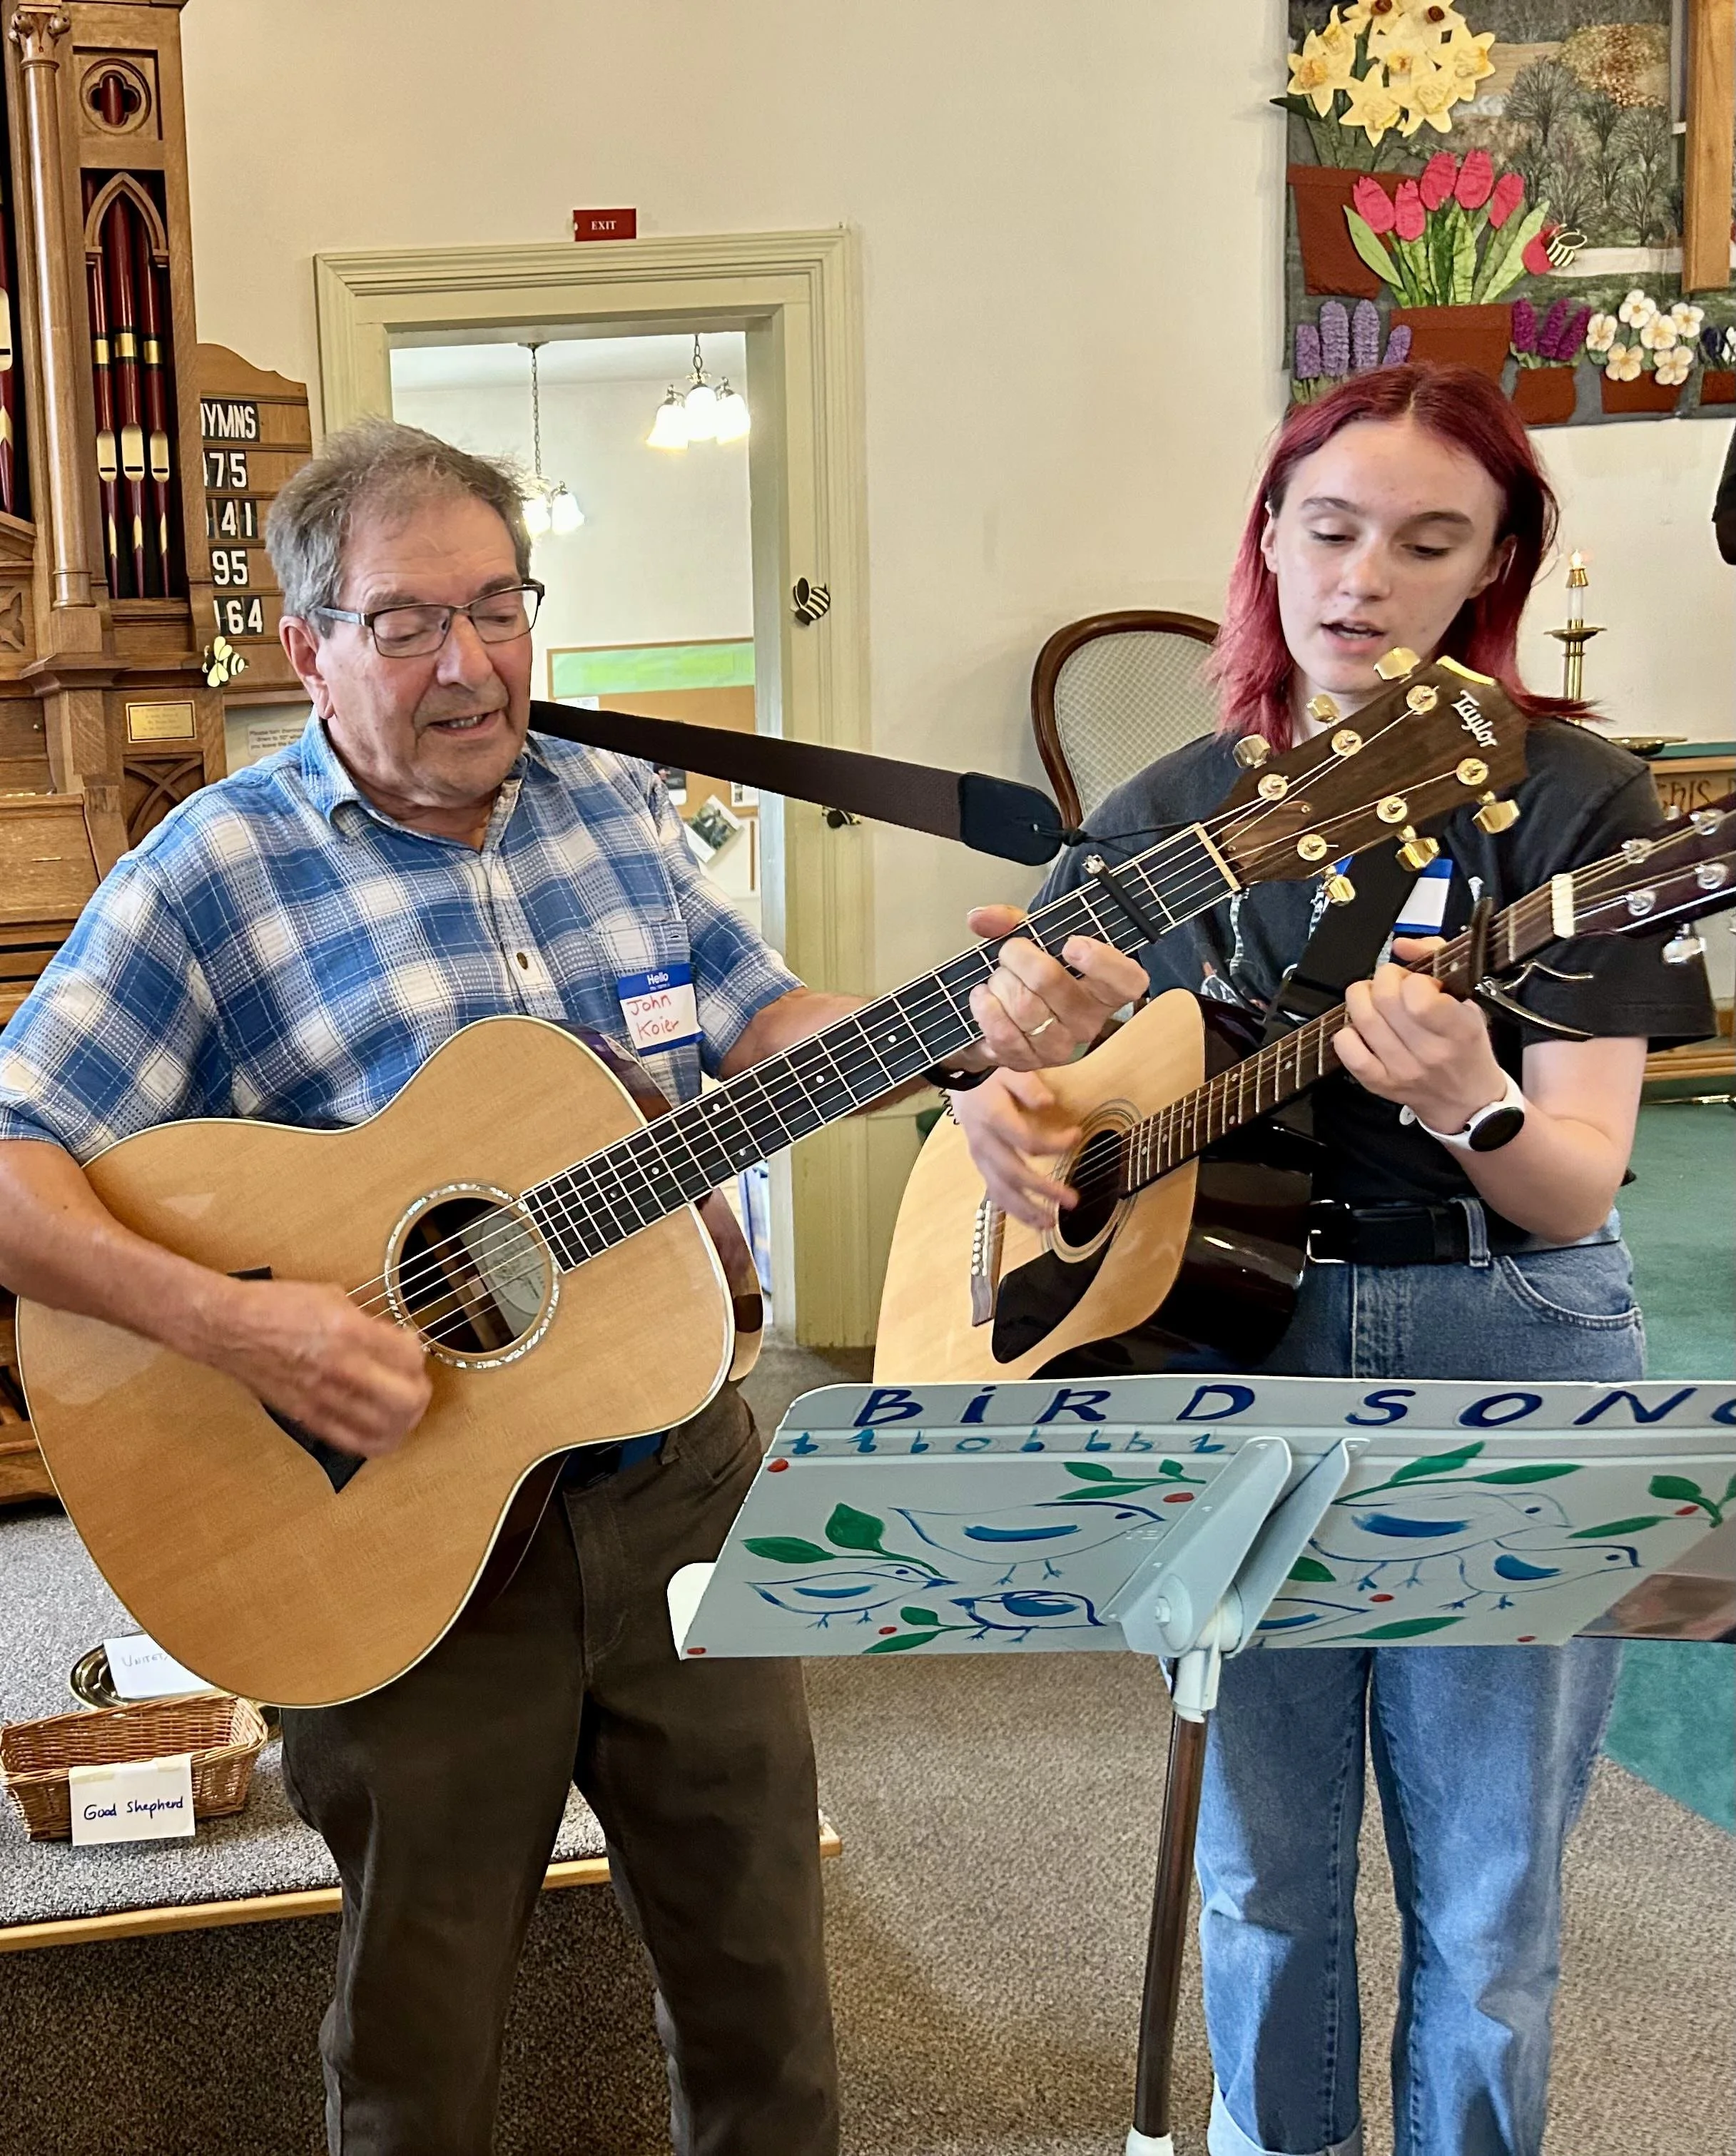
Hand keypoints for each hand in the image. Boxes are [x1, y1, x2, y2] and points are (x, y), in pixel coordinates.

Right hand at [209, 1277, 432, 1457]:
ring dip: (403, 1421)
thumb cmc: (274, 1306)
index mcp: (349, 1331)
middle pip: (407, 1400)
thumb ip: (368, 1322)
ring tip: (402, 1408)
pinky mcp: (307, 1417)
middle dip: (420, 1392)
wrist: (230, 1327)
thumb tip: (396, 1341)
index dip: (419, 1354)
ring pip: (385, 1430)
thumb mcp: (332, 1298)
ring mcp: (323, 1398)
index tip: (412, 1349)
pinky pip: (352, 1442)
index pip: (410, 1356)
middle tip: (416, 1383)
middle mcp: (340, 1368)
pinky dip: (374, 1439)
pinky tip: (378, 1427)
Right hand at [951, 1068, 1082, 1230]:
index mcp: (994, 1119)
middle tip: (1071, 1200)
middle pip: (1014, 1173)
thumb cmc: (989, 1076)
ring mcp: (980, 1157)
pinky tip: (1030, 1220)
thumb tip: (1048, 1103)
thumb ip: (1028, 1087)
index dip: (1054, 1143)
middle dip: (1043, 1189)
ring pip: (1000, 1190)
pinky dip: (1012, 1209)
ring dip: (1025, 1209)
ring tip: (1049, 1223)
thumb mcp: (1009, 1070)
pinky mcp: (980, 1164)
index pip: (1027, 1141)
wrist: (959, 1079)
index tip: (1077, 1135)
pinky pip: (994, 1191)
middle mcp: (985, 1143)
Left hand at [961, 905, 1147, 1072]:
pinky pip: (1003, 1033)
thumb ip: (1009, 922)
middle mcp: (1089, 1021)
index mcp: (1105, 988)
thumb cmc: (1031, 977)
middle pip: (1048, 979)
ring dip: (999, 983)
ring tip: (999, 980)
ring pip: (1022, 1006)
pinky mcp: (1028, 1062)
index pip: (1126, 982)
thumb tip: (981, 918)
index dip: (1103, 962)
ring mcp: (1060, 1046)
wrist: (1005, 1019)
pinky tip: (985, 997)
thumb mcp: (1031, 941)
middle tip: (1011, 953)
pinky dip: (986, 1008)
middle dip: (1017, 956)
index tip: (1072, 944)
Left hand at [1333, 936, 1505, 1134]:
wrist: (1467, 1100)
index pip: (1419, 996)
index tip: (1419, 981)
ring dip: (1362, 999)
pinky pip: (1347, 1050)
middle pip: (1384, 1000)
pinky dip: (1347, 1032)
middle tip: (1393, 985)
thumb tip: (1402, 944)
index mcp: (1458, 1029)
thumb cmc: (1467, 1045)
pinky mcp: (1379, 1083)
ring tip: (1376, 1001)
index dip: (1412, 978)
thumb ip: (1438, 960)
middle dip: (1383, 979)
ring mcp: (1401, 1070)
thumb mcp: (1469, 1000)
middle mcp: (1429, 1052)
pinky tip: (1363, 1028)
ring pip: (1362, 1019)